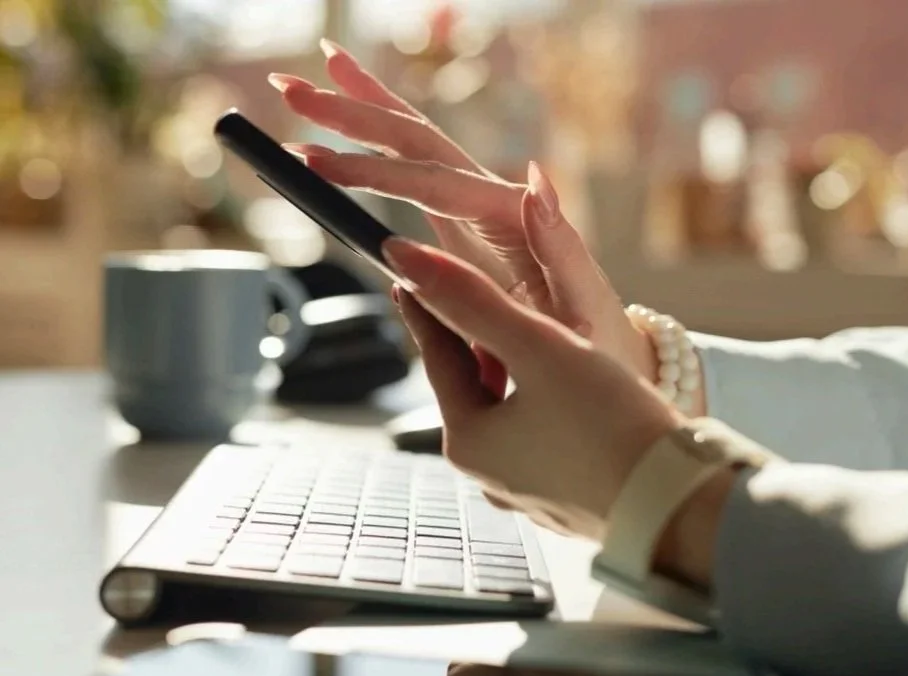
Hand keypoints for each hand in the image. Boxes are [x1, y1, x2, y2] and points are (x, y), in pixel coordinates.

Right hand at [268, 40, 658, 382]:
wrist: (606, 360)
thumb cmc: (595, 344)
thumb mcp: (583, 309)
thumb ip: (560, 246)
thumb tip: (534, 176)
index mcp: (517, 220)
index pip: (435, 184)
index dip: (373, 172)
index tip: (316, 163)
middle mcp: (496, 202)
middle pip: (420, 142)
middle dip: (356, 112)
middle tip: (292, 86)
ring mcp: (478, 211)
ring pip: (415, 146)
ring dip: (362, 111)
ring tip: (314, 74)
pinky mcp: (465, 228)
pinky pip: (416, 178)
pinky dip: (379, 149)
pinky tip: (350, 128)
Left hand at [383, 236, 679, 538]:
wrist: (680, 503)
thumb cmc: (610, 425)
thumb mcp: (537, 347)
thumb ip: (472, 300)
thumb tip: (405, 257)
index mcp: (469, 442)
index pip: (438, 358)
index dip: (427, 306)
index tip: (412, 271)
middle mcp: (490, 476)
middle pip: (473, 388)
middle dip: (477, 341)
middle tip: (476, 296)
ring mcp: (530, 493)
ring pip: (511, 413)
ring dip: (516, 373)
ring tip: (533, 338)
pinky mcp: (570, 499)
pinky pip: (544, 439)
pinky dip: (547, 405)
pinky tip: (575, 391)